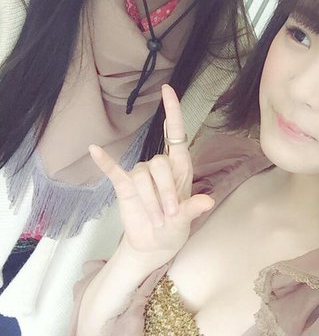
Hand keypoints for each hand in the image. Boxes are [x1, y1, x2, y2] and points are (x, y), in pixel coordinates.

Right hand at [89, 85, 213, 262]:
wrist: (153, 246)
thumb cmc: (174, 229)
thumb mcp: (187, 221)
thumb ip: (193, 209)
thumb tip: (207, 202)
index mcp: (180, 167)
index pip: (176, 133)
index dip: (173, 111)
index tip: (168, 89)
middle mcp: (160, 167)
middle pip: (159, 163)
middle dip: (166, 192)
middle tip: (170, 217)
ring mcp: (140, 176)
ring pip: (142, 176)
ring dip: (150, 201)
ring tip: (157, 220)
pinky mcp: (124, 186)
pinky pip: (113, 171)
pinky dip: (105, 161)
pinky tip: (94, 149)